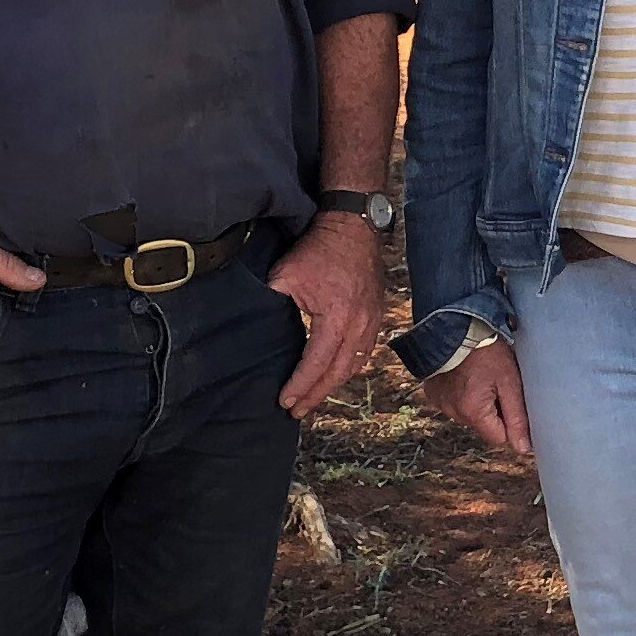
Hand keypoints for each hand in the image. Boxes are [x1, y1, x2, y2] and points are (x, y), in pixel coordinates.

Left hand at [266, 213, 386, 417]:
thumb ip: (272, 304)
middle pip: (338, 374)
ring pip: (354, 366)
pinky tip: (335, 374)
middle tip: (296, 410)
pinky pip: (365, 353)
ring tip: (313, 397)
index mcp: (337, 319)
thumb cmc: (320, 248)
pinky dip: (349, 368)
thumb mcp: (286, 275)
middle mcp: (359, 326)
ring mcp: (372, 322)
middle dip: (315, 395)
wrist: (354, 225)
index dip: (300, 386)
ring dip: (332, 384)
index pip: (316, 364)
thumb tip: (259, 326)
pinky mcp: (376, 315)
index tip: (284, 401)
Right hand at [423, 338, 532, 455]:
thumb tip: (524, 449)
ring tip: (481, 375)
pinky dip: (462, 393)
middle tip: (497, 382)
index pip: (499, 438)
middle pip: (484, 425)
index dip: (510, 421)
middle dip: (494, 409)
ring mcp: (440, 403)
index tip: (512, 399)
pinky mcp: (433, 394)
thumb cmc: (486, 352)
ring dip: (478, 401)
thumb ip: (518, 417)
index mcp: (473, 412)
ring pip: (469, 414)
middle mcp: (453, 413)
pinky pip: (454, 403)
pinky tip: (467, 375)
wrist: (455, 326)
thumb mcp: (510, 382)